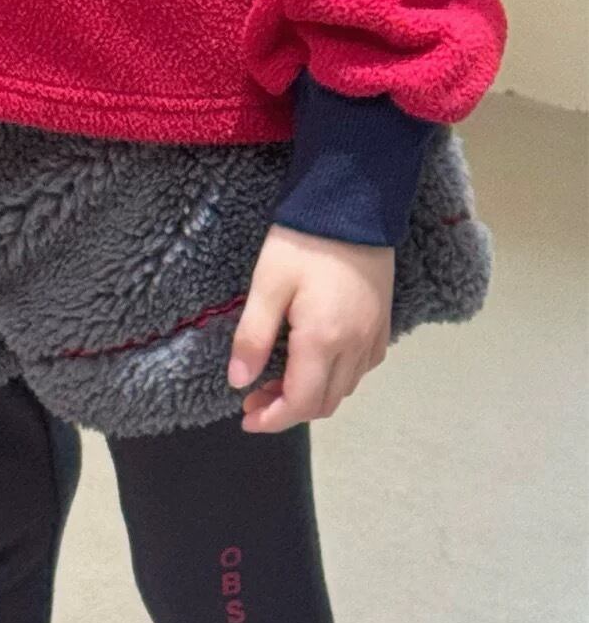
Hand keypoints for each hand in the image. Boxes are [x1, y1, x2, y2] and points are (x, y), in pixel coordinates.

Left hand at [228, 225, 394, 433]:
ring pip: (344, 390)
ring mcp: (374, 335)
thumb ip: (252, 339)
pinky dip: (335, 380)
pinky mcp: (383, 323)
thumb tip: (239, 382)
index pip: (299, 403)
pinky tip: (312, 365)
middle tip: (254, 397)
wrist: (355, 202)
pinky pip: (362, 369)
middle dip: (286, 411)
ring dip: (310, 397)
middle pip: (323, 404)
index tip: (246, 417)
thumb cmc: (303, 242)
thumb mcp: (266, 287)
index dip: (271, 420)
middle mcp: (355, 346)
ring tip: (277, 381)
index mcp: (323, 341)